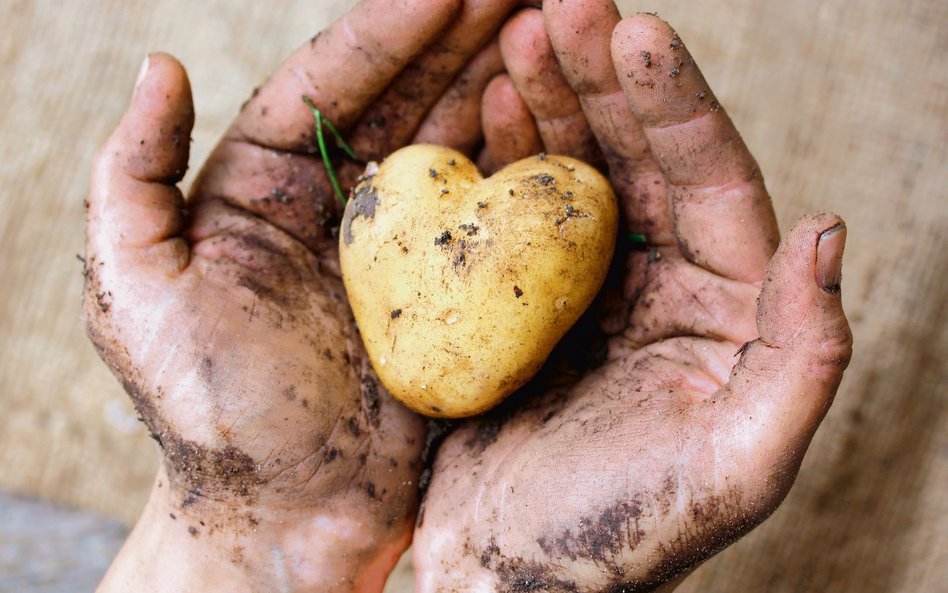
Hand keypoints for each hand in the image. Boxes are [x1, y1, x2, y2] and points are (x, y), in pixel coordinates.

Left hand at [85, 1, 522, 590]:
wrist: (288, 514)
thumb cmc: (209, 413)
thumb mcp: (139, 293)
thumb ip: (133, 178)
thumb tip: (159, 64)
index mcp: (263, 184)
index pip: (331, 80)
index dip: (390, 26)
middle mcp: (338, 202)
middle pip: (408, 95)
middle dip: (465, 33)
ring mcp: (402, 245)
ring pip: (458, 141)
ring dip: (505, 79)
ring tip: (552, 24)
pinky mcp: (451, 292)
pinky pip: (492, 214)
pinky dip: (525, 162)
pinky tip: (557, 116)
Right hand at [414, 4, 852, 591]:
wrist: (511, 579)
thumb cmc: (621, 538)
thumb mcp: (738, 466)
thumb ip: (806, 357)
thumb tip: (826, 228)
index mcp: (728, 312)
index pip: (712, 183)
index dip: (676, 104)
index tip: (633, 30)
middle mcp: (667, 287)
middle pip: (642, 158)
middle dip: (604, 78)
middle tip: (559, 6)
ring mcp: (592, 289)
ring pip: (579, 170)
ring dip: (553, 100)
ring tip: (516, 37)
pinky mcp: (527, 301)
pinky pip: (521, 211)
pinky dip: (506, 154)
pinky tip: (488, 107)